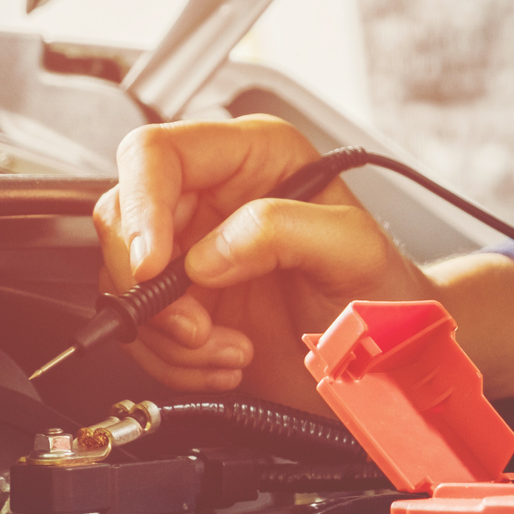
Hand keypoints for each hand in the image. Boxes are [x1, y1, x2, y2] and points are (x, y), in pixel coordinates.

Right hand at [93, 115, 433, 410]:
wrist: (390, 357)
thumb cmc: (385, 291)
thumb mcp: (352, 250)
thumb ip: (284, 231)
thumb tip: (209, 253)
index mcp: (252, 157)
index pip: (156, 153)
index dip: (141, 207)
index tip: (153, 265)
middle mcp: (213, 197)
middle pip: (123, 220)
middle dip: (152, 288)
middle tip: (198, 327)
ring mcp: (194, 252)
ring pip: (125, 282)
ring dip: (170, 335)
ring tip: (231, 350)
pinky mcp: (187, 305)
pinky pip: (143, 330)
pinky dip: (176, 360)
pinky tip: (228, 360)